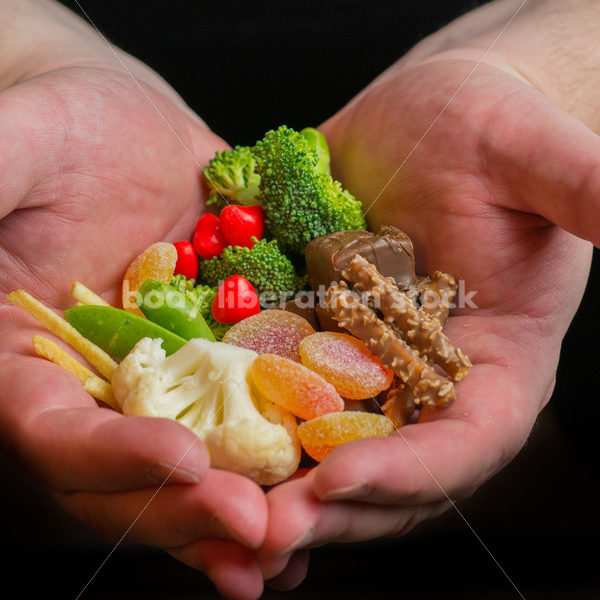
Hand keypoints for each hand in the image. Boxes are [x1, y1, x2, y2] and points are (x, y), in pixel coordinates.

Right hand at [0, 61, 265, 599]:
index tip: (184, 460)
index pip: (54, 431)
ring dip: (239, 510)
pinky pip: (251, 417)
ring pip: (197, 462)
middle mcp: (99, 387)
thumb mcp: (18, 147)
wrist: (127, 130)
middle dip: (190, 508)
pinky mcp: (224, 359)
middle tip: (255, 531)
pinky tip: (321, 491)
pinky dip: (280, 458)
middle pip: (130, 474)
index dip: (113, 455)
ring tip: (290, 548)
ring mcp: (168, 379)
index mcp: (29, 360)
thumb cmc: (62, 128)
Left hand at [259, 56, 598, 583]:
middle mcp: (426, 384)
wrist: (423, 122)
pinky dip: (243, 436)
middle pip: (386, 470)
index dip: (412, 472)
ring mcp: (363, 370)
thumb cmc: (487, 130)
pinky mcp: (310, 342)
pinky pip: (275, 402)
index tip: (341, 479)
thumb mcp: (530, 154)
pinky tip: (201, 458)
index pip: (466, 441)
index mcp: (495, 365)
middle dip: (328, 508)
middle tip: (259, 530)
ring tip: (217, 518)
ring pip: (324, 452)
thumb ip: (581, 189)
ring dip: (275, 491)